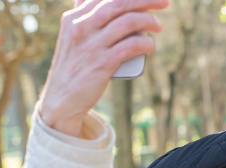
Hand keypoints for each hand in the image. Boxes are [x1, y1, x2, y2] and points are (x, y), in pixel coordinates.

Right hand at [37, 0, 166, 136]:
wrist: (61, 99)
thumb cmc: (74, 67)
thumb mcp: (72, 39)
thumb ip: (86, 22)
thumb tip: (109, 7)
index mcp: (73, 18)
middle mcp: (80, 27)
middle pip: (119, 3)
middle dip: (146, 0)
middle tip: (164, 2)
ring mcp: (91, 45)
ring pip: (128, 22)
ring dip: (149, 21)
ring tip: (158, 26)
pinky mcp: (102, 63)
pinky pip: (132, 46)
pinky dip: (146, 43)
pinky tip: (151, 46)